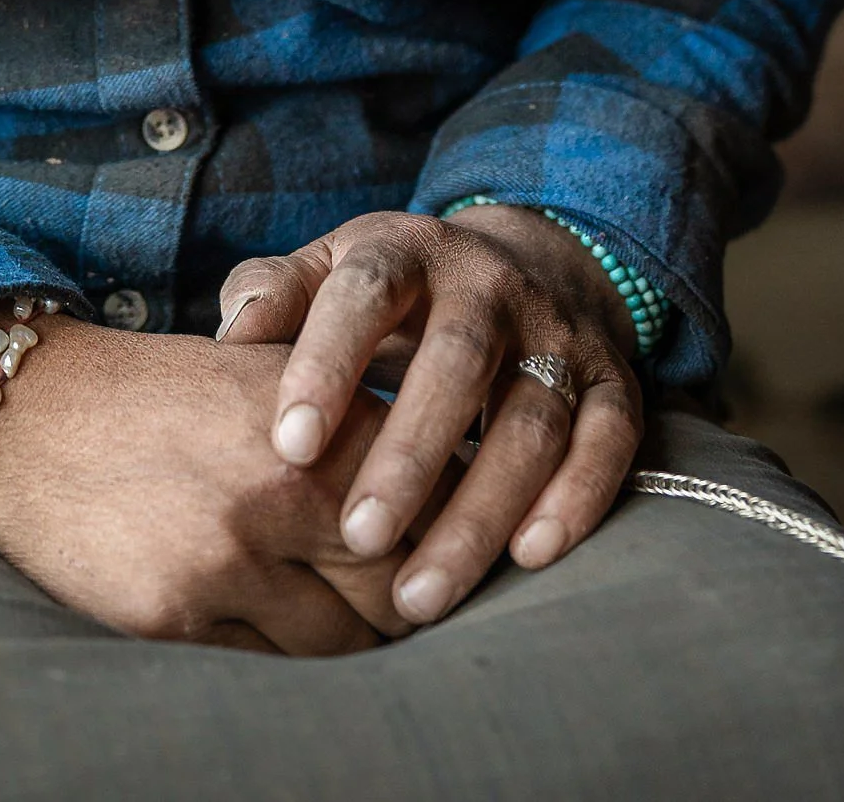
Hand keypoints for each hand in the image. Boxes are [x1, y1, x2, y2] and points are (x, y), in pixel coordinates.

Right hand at [0, 307, 458, 653]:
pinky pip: (263, 663)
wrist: (28, 409)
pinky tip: (261, 612)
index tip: (443, 552)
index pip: (434, 512)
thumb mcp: (267, 377)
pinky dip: (272, 645)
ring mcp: (226, 557)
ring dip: (344, 635)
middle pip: (399, 590)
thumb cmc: (164, 393)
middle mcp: (282, 487)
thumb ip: (353, 428)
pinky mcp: (174, 612)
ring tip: (334, 610)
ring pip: (337, 643)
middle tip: (402, 598)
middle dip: (405, 602)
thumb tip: (452, 493)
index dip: (444, 540)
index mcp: (319, 420)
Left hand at [217, 205, 642, 626]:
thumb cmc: (396, 290)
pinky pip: (609, 440)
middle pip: (456, 362)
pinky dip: (576, 498)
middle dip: (408, 456)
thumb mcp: (331, 269)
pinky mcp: (614, 380)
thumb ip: (275, 294)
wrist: (524, 260)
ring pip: (531, 419)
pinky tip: (529, 557)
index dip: (327, 363)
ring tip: (418, 594)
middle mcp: (489, 283)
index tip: (288, 446)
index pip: (365, 294)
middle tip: (357, 539)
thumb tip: (228, 341)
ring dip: (479, 510)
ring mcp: (557, 332)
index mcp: (405, 249)